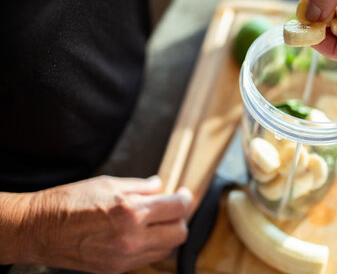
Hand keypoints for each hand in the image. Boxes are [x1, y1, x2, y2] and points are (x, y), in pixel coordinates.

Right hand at [18, 175, 191, 272]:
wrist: (39, 229)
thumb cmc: (70, 202)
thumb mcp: (109, 184)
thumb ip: (140, 187)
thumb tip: (159, 185)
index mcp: (131, 212)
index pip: (177, 208)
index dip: (186, 199)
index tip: (184, 194)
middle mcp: (132, 238)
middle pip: (179, 233)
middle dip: (180, 219)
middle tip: (173, 208)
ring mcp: (124, 258)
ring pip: (167, 250)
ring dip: (168, 235)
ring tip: (158, 222)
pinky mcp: (116, 270)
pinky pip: (147, 260)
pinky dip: (152, 247)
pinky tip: (143, 234)